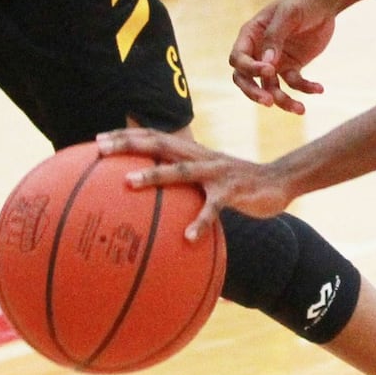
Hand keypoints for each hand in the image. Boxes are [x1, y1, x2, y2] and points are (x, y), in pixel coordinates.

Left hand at [96, 128, 293, 240]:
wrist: (278, 181)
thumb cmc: (235, 185)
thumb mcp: (206, 180)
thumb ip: (183, 183)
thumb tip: (154, 203)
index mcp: (191, 152)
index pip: (153, 137)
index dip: (126, 136)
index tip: (97, 140)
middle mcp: (199, 156)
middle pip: (159, 143)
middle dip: (128, 143)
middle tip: (99, 148)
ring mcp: (215, 172)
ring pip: (180, 170)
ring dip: (153, 176)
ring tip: (127, 183)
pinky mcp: (232, 191)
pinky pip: (213, 208)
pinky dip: (200, 222)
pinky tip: (188, 239)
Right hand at [228, 0, 336, 113]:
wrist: (324, 2)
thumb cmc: (301, 3)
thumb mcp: (288, 14)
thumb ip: (275, 37)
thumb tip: (266, 64)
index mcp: (251, 35)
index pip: (238, 58)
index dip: (249, 68)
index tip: (268, 70)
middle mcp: (259, 51)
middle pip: (246, 79)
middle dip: (255, 93)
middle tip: (269, 102)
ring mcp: (275, 61)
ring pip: (270, 88)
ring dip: (283, 100)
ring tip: (300, 109)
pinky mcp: (292, 67)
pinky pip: (294, 83)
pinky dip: (306, 88)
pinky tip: (319, 88)